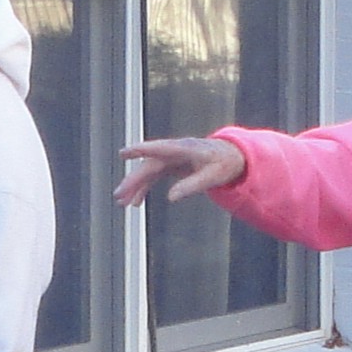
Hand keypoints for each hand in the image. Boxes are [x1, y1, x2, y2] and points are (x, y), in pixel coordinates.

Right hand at [113, 135, 247, 205]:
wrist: (232, 155)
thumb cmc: (225, 163)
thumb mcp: (213, 177)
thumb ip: (192, 185)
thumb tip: (171, 197)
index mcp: (184, 149)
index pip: (159, 149)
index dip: (141, 150)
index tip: (124, 153)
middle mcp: (173, 151)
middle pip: (148, 165)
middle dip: (133, 180)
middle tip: (119, 195)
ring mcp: (171, 158)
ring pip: (147, 172)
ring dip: (135, 187)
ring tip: (123, 203)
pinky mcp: (171, 165)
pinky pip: (153, 177)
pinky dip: (144, 188)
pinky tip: (136, 202)